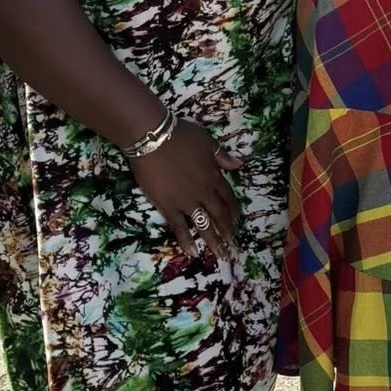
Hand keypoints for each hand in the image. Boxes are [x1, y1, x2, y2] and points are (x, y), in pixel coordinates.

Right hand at [132, 122, 241, 259]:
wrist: (152, 138)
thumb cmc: (179, 135)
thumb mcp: (207, 140)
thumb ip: (222, 156)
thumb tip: (239, 165)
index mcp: (214, 176)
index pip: (228, 197)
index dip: (233, 211)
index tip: (237, 222)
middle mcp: (203, 192)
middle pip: (219, 214)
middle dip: (228, 231)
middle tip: (235, 246)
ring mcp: (185, 201)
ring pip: (203, 224)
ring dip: (213, 240)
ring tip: (221, 255)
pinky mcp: (167, 205)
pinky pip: (179, 226)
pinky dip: (187, 240)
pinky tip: (193, 253)